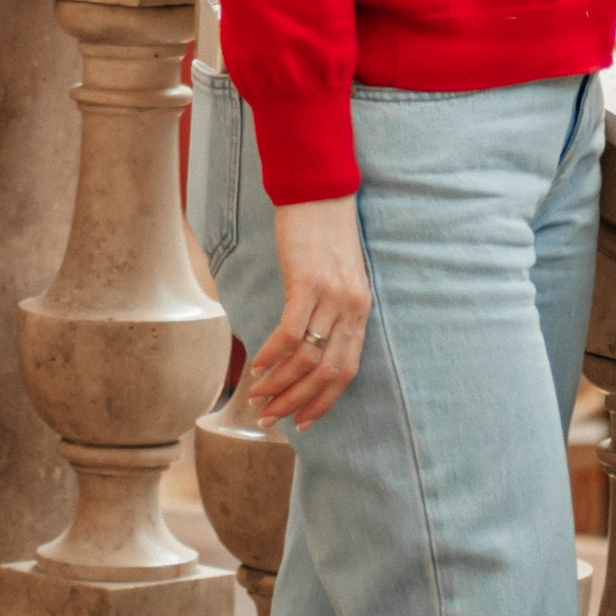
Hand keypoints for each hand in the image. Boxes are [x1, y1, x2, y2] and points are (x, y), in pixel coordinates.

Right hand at [249, 198, 370, 427]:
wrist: (322, 190)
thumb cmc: (326, 235)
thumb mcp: (339, 278)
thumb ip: (331, 313)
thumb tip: (306, 351)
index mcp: (361, 310)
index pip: (347, 371)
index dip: (324, 403)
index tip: (302, 425)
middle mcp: (352, 307)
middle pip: (326, 373)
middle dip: (295, 403)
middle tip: (268, 420)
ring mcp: (332, 295)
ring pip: (306, 359)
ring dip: (278, 384)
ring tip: (256, 397)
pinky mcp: (308, 281)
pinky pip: (290, 333)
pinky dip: (271, 355)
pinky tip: (254, 364)